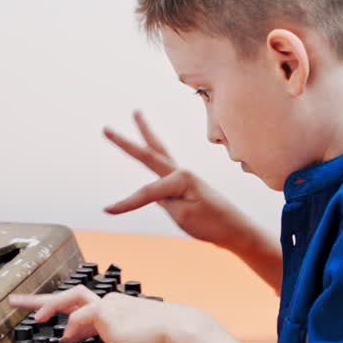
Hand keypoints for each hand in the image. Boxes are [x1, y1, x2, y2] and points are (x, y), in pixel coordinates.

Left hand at [8, 286, 207, 342]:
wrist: (181, 329)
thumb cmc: (166, 335)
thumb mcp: (135, 336)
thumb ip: (115, 335)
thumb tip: (97, 342)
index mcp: (116, 307)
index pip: (83, 307)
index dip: (64, 312)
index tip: (49, 317)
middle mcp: (110, 303)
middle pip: (70, 295)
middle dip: (42, 300)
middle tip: (17, 302)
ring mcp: (109, 306)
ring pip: (72, 300)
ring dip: (50, 307)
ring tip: (35, 318)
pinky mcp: (109, 314)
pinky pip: (83, 318)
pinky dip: (73, 328)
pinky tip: (66, 339)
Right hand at [104, 111, 255, 251]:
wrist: (236, 230)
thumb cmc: (212, 223)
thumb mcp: (183, 215)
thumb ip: (163, 200)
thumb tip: (150, 194)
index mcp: (182, 178)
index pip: (147, 192)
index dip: (126, 203)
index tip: (106, 211)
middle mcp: (182, 172)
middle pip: (148, 152)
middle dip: (125, 142)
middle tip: (105, 129)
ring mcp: (183, 177)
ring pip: (158, 150)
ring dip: (146, 131)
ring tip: (137, 113)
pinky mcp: (184, 184)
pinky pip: (163, 165)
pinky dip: (154, 151)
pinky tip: (151, 148)